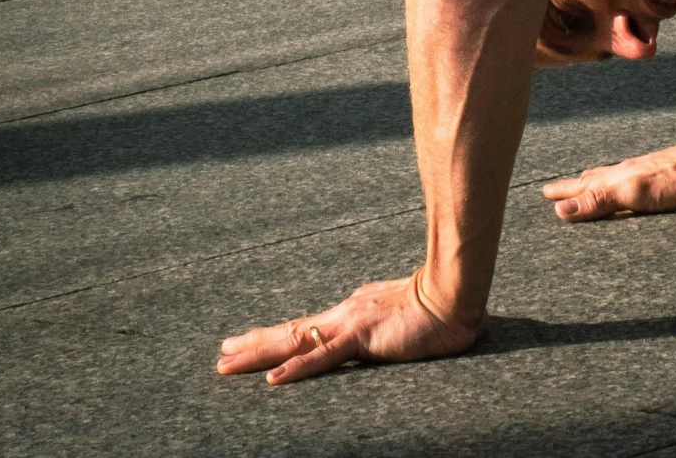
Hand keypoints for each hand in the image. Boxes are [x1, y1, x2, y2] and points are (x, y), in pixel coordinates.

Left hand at [215, 271, 480, 386]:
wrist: (453, 294)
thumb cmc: (435, 307)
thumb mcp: (398, 318)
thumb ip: (381, 326)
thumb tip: (373, 334)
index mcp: (351, 312)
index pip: (305, 329)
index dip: (275, 337)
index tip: (248, 342)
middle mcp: (343, 314)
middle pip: (290, 333)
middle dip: (253, 344)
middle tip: (222, 354)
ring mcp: (349, 324)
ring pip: (294, 342)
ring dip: (258, 353)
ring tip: (228, 362)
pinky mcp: (361, 337)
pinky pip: (322, 358)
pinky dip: (296, 369)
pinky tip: (273, 380)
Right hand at [543, 137, 675, 221]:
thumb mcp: (634, 193)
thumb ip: (599, 199)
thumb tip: (560, 209)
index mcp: (619, 176)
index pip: (584, 185)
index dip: (564, 191)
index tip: (543, 193)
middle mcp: (631, 171)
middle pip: (596, 178)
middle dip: (574, 185)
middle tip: (555, 187)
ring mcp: (649, 173)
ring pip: (614, 177)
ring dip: (596, 183)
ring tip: (587, 183)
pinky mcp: (667, 178)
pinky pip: (633, 180)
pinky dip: (620, 184)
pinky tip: (630, 187)